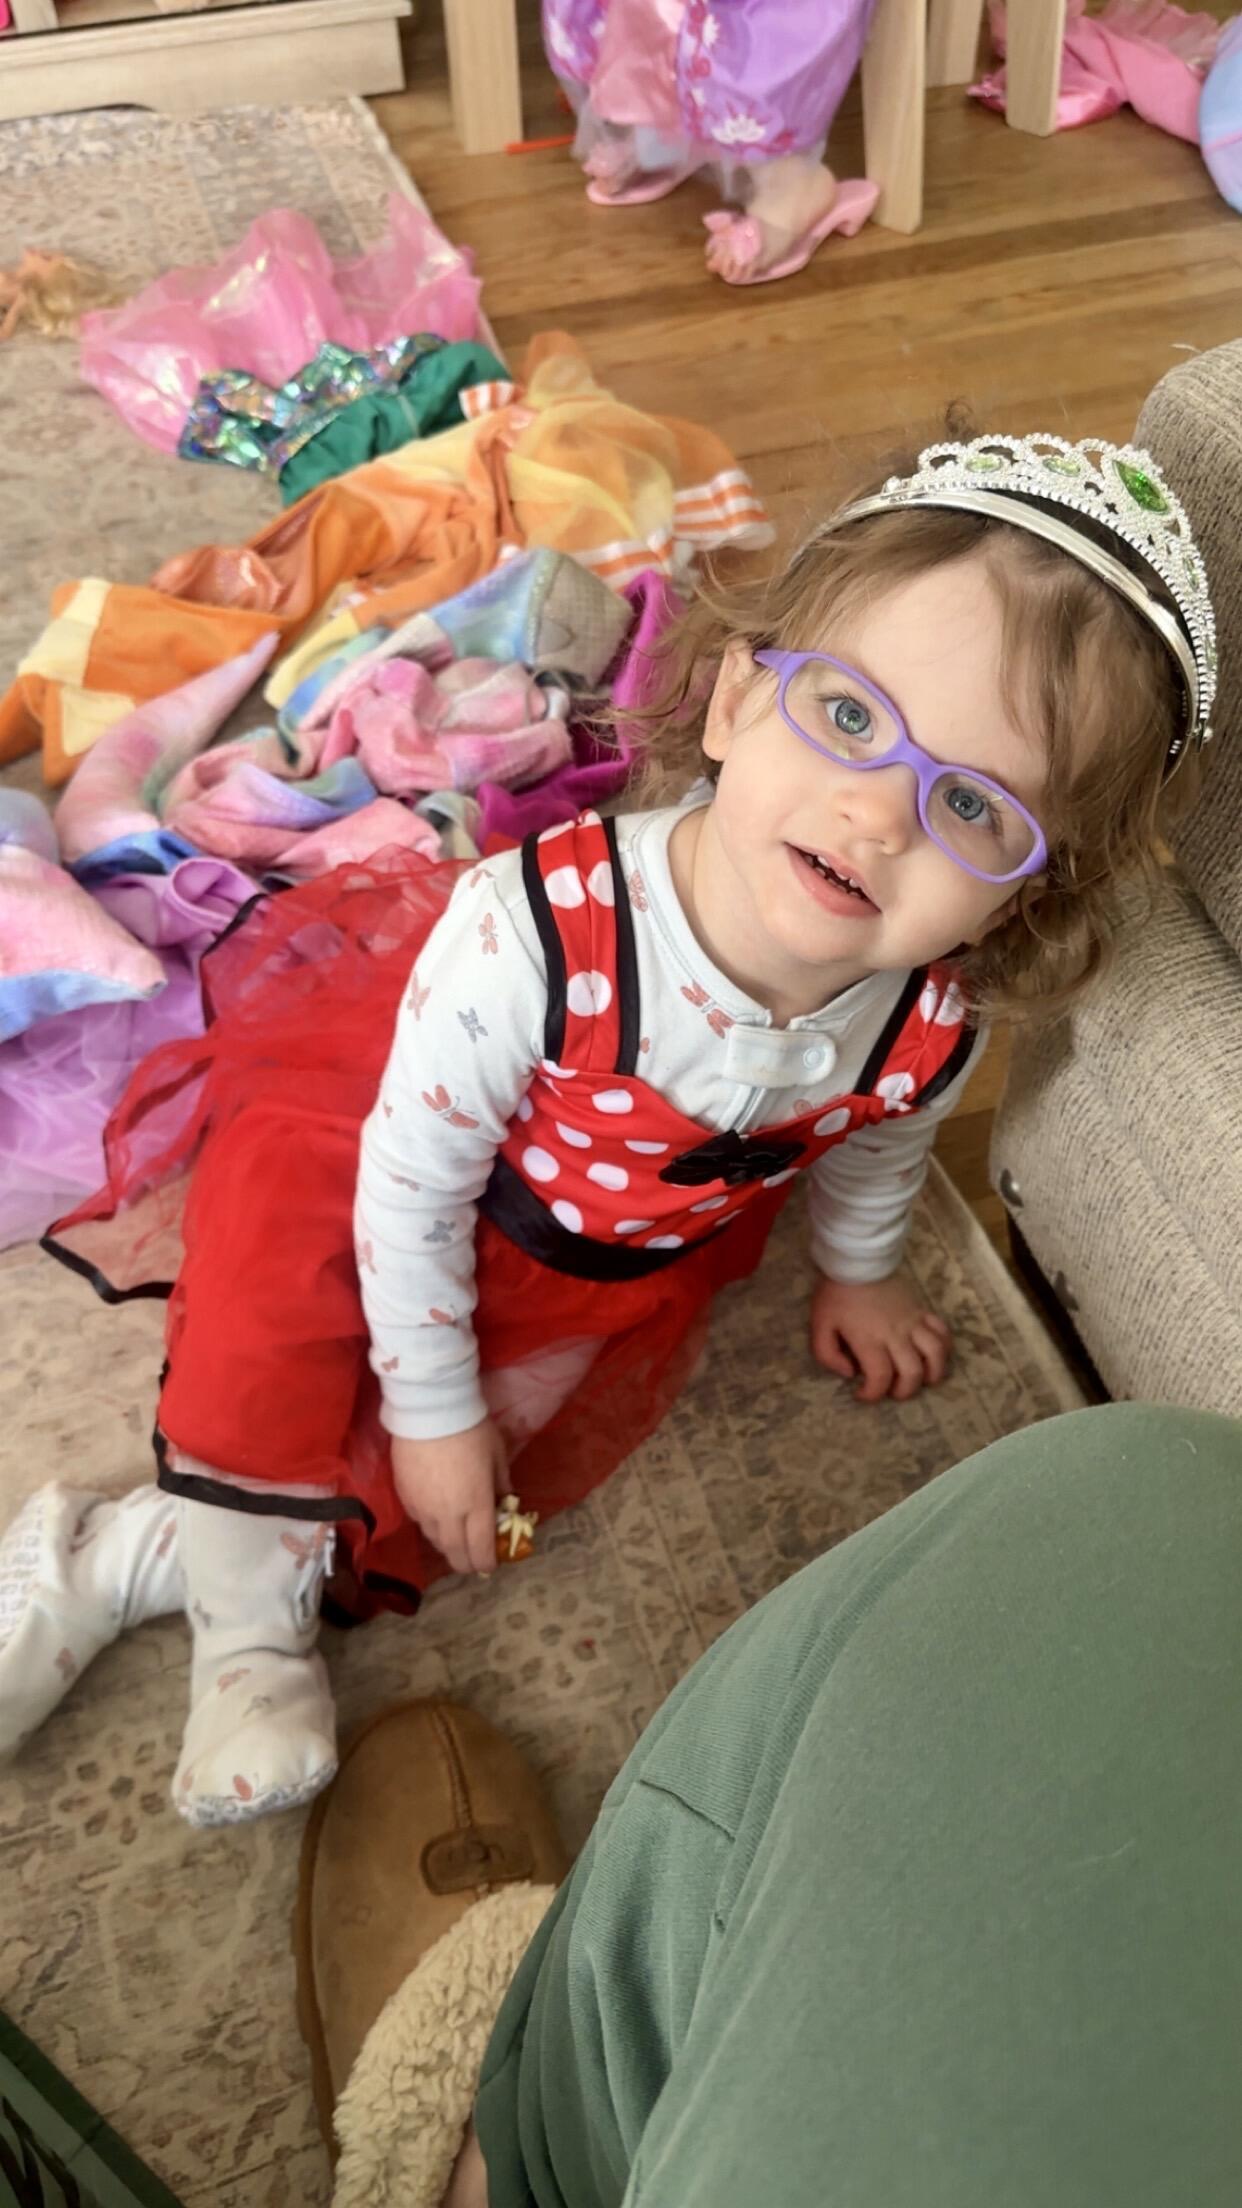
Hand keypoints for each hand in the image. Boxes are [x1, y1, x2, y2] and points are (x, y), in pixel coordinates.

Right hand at [391, 1420, 509, 1575]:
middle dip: (466, 1563)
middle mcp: (449, 1516)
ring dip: (448, 1546)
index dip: (487, 1563)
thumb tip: (505, 1502)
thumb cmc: (471, 1430)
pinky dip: (431, 1527)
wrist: (429, 1411)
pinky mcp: (405, 1499)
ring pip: (435, 1542)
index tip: (491, 1563)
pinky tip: (436, 1516)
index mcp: (477, 1507)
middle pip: (456, 1555)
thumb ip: (502, 1484)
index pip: (481, 1551)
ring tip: (456, 1539)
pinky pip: (420, 1523)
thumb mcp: (498, 1455)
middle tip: (473, 1560)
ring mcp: (423, 1510)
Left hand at [810, 1273, 951, 1403]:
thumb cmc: (836, 1294)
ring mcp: (913, 1322)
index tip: (862, 1394)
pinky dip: (944, 1348)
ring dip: (932, 1374)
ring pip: (936, 1354)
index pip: (880, 1378)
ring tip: (922, 1379)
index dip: (872, 1394)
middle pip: (912, 1372)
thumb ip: (828, 1355)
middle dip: (904, 1391)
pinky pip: (942, 1332)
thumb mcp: (819, 1325)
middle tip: (891, 1391)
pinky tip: (933, 1355)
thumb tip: (850, 1373)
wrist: (857, 1261)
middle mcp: (895, 1334)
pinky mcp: (922, 1310)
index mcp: (869, 1339)